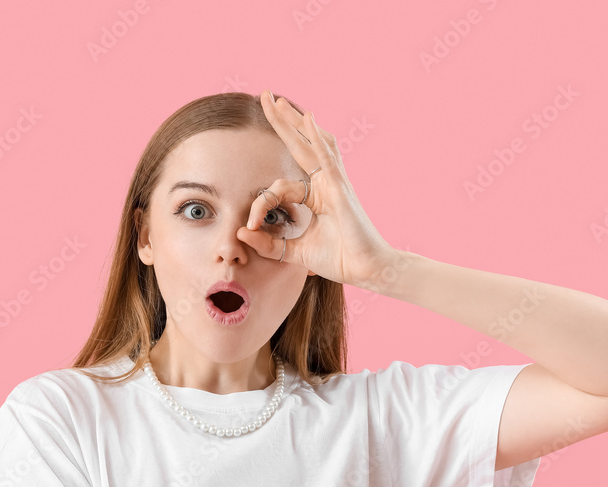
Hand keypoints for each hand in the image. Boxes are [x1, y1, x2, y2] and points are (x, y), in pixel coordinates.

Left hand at [236, 89, 393, 287]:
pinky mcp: (340, 188)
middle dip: (281, 122)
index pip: (278, 187)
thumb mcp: (293, 252)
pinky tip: (307, 118)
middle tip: (265, 96)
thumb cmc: (338, 259)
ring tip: (279, 101)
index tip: (249, 226)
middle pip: (298, 146)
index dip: (260, 204)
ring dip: (295, 121)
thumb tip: (241, 232)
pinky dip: (316, 137)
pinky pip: (326, 157)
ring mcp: (334, 183)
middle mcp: (324, 184)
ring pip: (311, 143)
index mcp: (313, 197)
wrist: (366, 269)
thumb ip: (268, 244)